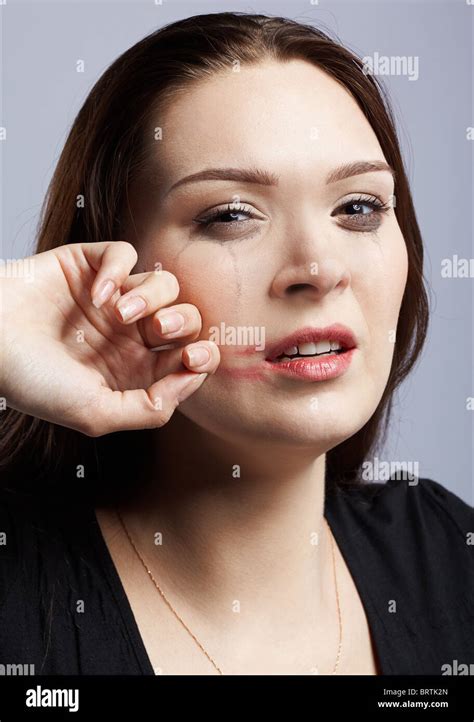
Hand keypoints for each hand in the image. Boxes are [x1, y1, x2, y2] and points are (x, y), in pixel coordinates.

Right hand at [0, 241, 219, 435]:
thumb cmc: (32, 380)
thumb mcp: (94, 412)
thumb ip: (148, 409)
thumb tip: (191, 383)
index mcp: (134, 369)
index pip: (187, 359)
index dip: (201, 357)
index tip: (192, 357)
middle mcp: (128, 334)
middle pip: (186, 319)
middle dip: (183, 323)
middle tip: (157, 331)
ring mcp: (112, 298)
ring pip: (164, 284)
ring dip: (151, 296)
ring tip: (119, 313)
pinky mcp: (90, 266)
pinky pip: (125, 253)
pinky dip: (117, 269)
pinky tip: (96, 294)